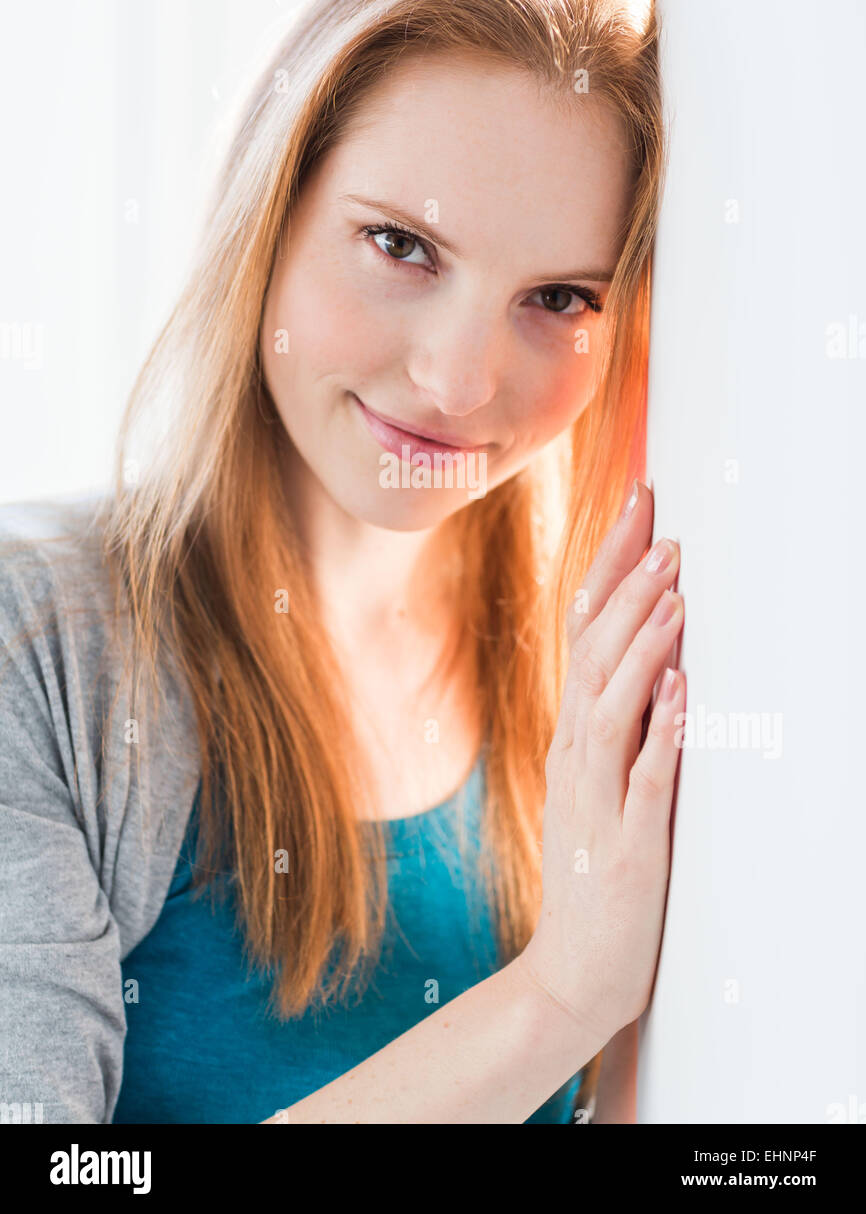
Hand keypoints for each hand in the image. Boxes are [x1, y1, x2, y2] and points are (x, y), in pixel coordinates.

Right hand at [517, 479, 684, 1048]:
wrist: (569, 975)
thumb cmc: (595, 877)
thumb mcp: (599, 785)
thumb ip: (617, 725)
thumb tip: (658, 660)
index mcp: (572, 737)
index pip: (584, 632)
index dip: (609, 568)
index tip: (636, 509)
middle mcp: (575, 756)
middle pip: (592, 652)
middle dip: (626, 585)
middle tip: (658, 523)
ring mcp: (595, 799)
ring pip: (611, 704)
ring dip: (640, 644)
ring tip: (672, 588)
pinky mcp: (624, 845)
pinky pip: (641, 780)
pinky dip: (658, 732)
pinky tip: (679, 692)